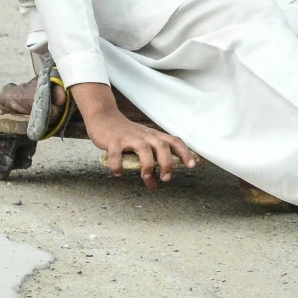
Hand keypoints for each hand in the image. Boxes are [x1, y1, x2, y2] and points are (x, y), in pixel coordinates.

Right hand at [70, 82, 196, 186]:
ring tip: (147, 178)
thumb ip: (153, 158)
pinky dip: (118, 165)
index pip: (175, 142)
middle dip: (167, 163)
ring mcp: (129, 137)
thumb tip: (160, 180)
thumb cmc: (127, 135)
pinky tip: (119, 173)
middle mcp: (145, 135)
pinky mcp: (114, 141)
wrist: (105, 118)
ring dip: (147, 166)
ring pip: (143, 150)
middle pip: (162, 146)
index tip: (192, 166)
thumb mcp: (144, 142)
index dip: (185, 153)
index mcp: (155, 136)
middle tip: (166, 179)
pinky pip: (116, 154)